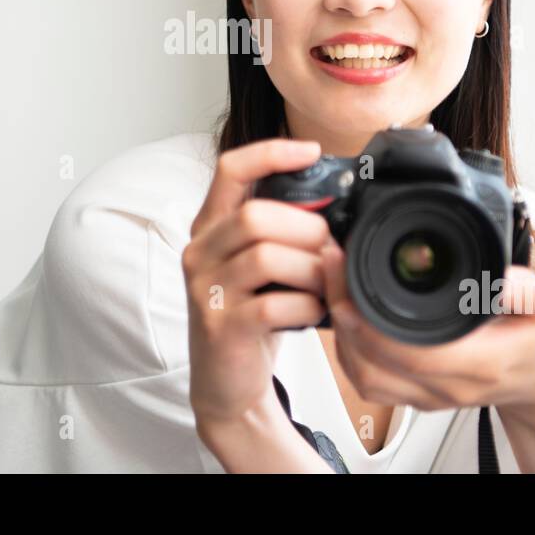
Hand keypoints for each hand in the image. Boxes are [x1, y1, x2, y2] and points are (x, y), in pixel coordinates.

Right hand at [183, 139, 332, 440]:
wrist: (226, 383)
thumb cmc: (252, 315)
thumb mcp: (259, 265)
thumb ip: (280, 232)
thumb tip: (334, 205)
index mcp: (209, 227)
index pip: (230, 169)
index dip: (271, 153)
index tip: (312, 152)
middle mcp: (199, 252)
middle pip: (256, 215)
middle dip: (306, 228)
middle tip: (328, 249)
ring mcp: (206, 290)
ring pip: (267, 257)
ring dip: (311, 270)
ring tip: (325, 285)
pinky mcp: (221, 327)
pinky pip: (274, 304)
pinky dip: (307, 307)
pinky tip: (314, 313)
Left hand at [318, 236, 534, 414]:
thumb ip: (526, 291)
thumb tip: (501, 279)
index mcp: (479, 366)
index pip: (412, 355)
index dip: (370, 321)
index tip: (349, 274)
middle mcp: (449, 387)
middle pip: (374, 366)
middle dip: (342, 314)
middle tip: (331, 264)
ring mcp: (428, 396)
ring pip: (363, 377)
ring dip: (338, 332)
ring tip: (331, 281)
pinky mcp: (413, 395)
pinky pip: (367, 380)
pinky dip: (345, 347)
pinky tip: (342, 311)